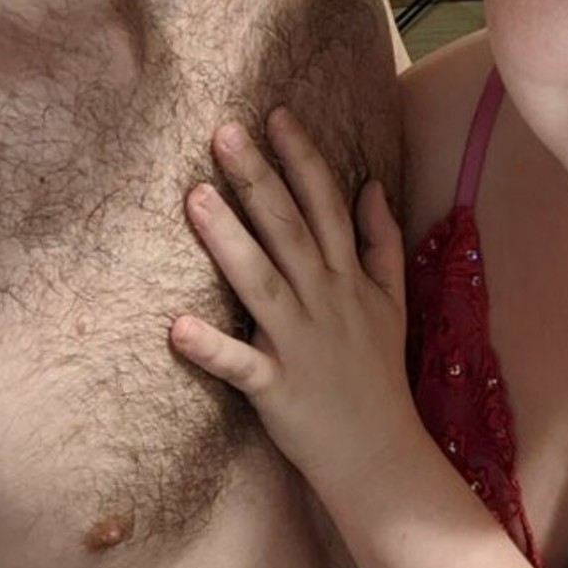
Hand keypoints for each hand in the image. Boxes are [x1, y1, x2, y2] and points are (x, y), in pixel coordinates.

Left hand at [171, 110, 424, 503]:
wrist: (381, 453)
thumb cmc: (377, 375)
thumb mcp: (392, 302)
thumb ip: (380, 242)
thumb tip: (371, 185)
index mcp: (347, 279)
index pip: (324, 206)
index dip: (301, 158)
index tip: (275, 114)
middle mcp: (324, 301)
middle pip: (289, 230)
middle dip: (258, 179)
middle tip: (223, 133)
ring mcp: (299, 344)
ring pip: (261, 283)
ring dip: (228, 241)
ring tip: (195, 197)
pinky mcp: (276, 388)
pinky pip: (240, 365)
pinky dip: (209, 348)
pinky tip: (175, 327)